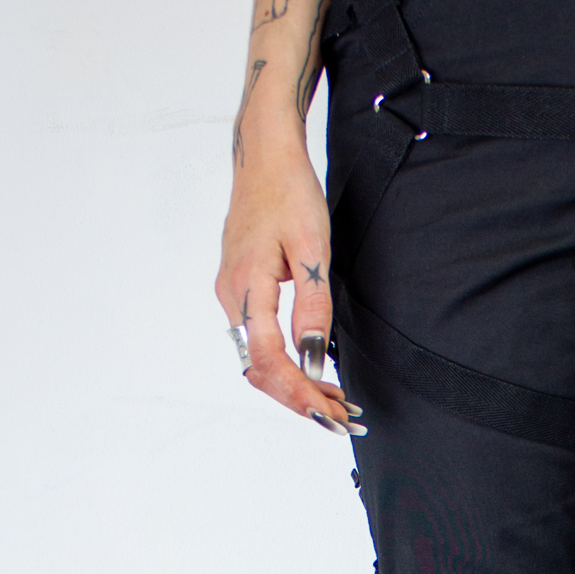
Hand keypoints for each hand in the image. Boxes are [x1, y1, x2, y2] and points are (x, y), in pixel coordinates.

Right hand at [214, 146, 361, 436]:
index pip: (268, 359)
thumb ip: (312, 306)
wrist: (264, 155)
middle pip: (260, 368)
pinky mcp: (241, 290)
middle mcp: (231, 297)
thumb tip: (312, 356)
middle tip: (343, 418)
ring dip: (295, 385)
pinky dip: (286, 363)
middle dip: (301, 398)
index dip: (299, 391)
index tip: (329, 412)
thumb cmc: (290, 193)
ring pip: (259, 357)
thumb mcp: (312, 249)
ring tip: (335, 403)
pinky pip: (259, 340)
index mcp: (246, 288)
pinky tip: (314, 372)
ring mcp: (232, 294)